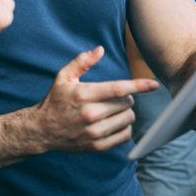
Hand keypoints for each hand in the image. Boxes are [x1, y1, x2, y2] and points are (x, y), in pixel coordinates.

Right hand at [33, 46, 158, 152]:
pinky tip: (115, 123)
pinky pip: (124, 136)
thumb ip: (82, 62)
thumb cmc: (55, 100)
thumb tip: (100, 49)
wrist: (42, 129)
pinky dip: (125, 128)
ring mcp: (94, 132)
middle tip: (115, 98)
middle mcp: (90, 114)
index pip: (118, 89)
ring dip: (126, 113)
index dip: (138, 86)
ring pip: (128, 119)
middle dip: (126, 99)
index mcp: (84, 95)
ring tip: (115, 110)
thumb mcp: (63, 77)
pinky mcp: (97, 145)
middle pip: (126, 104)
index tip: (153, 84)